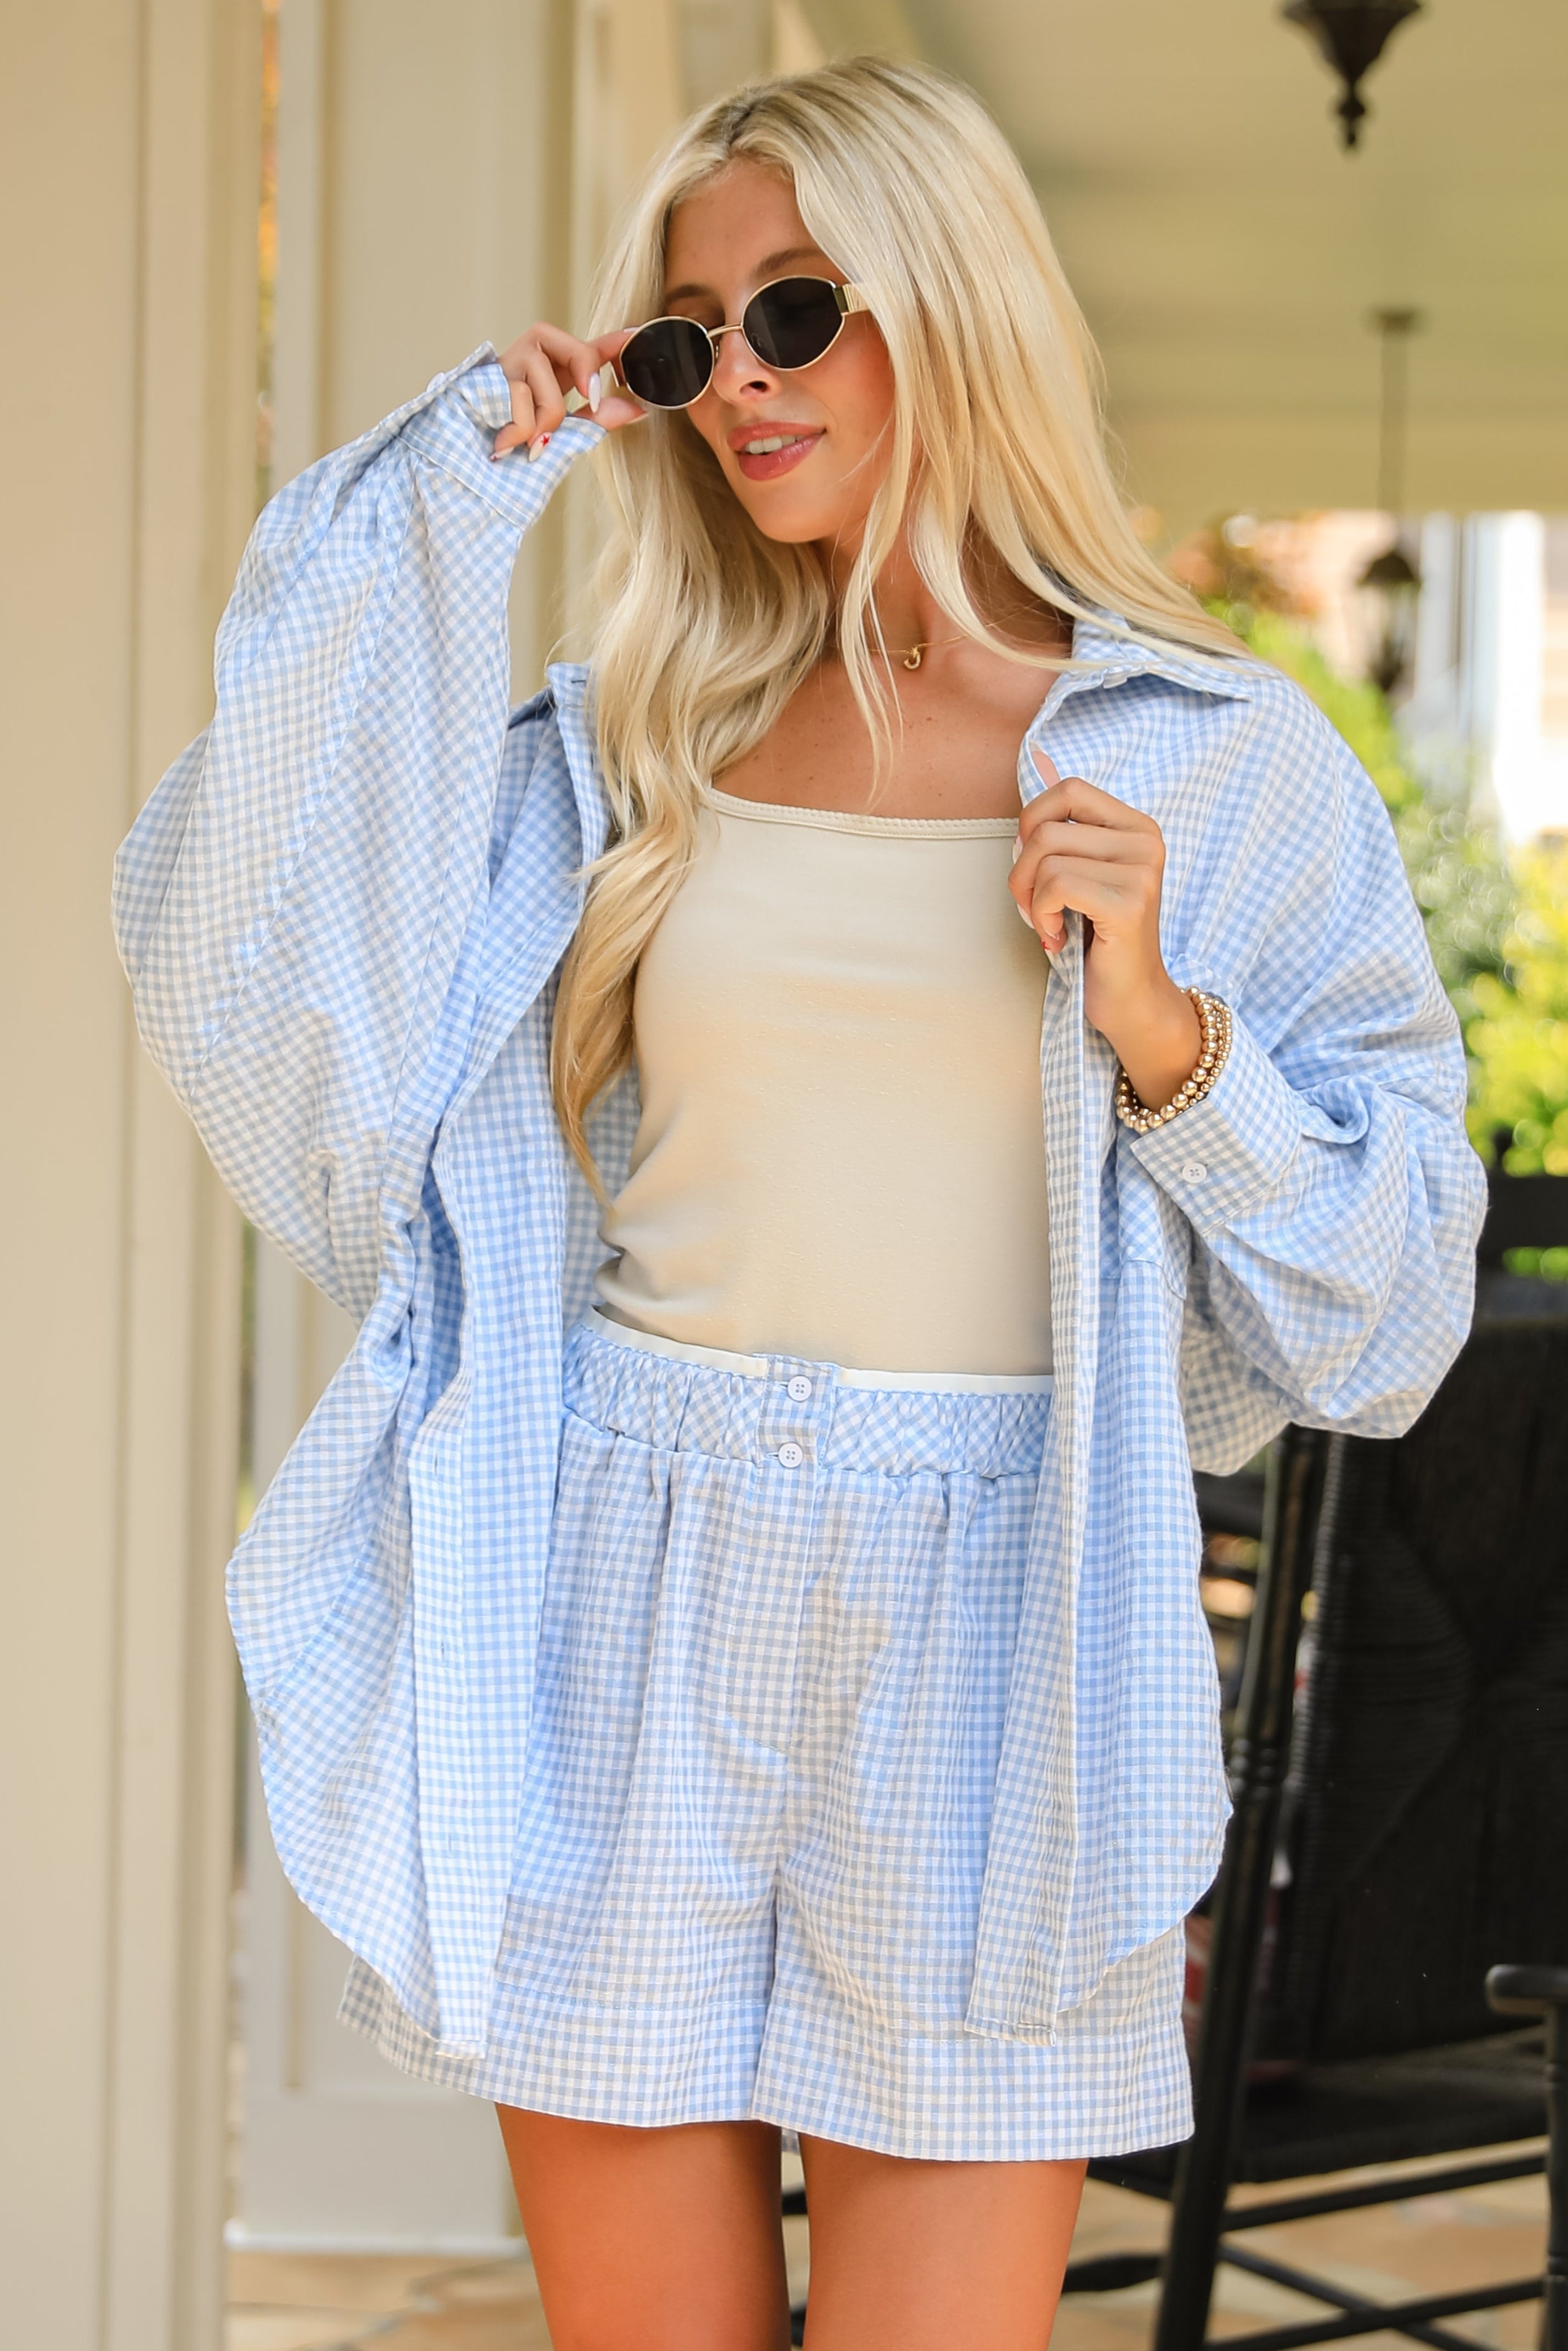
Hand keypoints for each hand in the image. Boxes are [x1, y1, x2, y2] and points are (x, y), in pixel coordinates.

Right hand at [490, 322, 646, 459]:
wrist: (466, 462)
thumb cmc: (514, 446)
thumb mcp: (565, 433)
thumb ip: (598, 417)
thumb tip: (638, 407)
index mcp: (555, 368)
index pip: (591, 347)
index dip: (617, 342)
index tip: (637, 337)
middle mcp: (533, 356)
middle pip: (577, 350)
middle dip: (585, 379)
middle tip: (586, 402)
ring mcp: (509, 364)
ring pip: (548, 386)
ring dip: (544, 425)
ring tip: (527, 443)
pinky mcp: (486, 378)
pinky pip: (520, 402)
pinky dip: (518, 433)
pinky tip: (504, 444)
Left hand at [1010, 750, 1201, 1111]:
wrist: (1131, 1000)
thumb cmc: (1097, 940)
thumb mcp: (1077, 877)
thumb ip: (1059, 837)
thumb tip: (1027, 793)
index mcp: (1136, 826)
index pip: (1069, 789)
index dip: (1033, 822)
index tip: (1033, 865)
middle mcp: (1145, 841)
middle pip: (1046, 827)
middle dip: (1020, 871)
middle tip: (1034, 908)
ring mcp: (1141, 870)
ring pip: (1046, 857)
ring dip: (1030, 898)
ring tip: (1049, 925)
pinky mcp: (1129, 902)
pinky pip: (1056, 885)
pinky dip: (1043, 915)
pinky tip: (1058, 938)